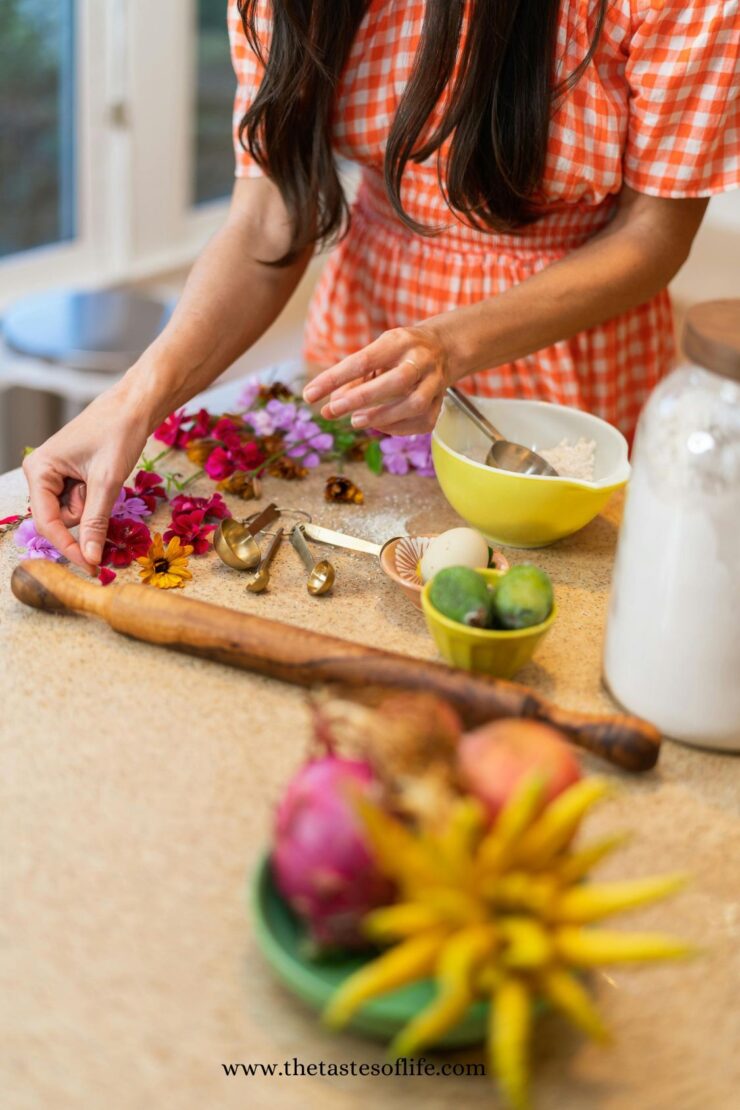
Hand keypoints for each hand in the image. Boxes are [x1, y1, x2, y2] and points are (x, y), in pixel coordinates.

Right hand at [22, 386, 149, 573]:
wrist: (134, 406)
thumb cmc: (118, 433)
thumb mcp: (108, 481)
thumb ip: (96, 521)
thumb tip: (90, 558)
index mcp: (40, 470)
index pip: (47, 523)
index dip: (69, 548)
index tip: (91, 567)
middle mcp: (41, 473)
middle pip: (59, 520)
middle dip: (85, 519)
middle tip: (106, 502)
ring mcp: (56, 475)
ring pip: (73, 513)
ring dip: (94, 507)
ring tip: (106, 479)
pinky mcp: (71, 476)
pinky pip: (82, 502)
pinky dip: (97, 499)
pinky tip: (105, 478)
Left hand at [303, 325, 450, 434]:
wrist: (443, 348)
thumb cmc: (398, 352)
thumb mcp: (376, 353)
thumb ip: (352, 378)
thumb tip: (329, 407)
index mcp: (399, 341)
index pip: (363, 360)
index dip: (334, 378)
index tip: (310, 395)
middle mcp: (421, 359)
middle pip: (396, 381)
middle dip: (362, 398)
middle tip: (334, 410)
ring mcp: (435, 381)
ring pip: (414, 404)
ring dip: (382, 417)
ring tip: (356, 421)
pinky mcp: (441, 402)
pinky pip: (422, 420)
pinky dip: (398, 427)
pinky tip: (381, 426)